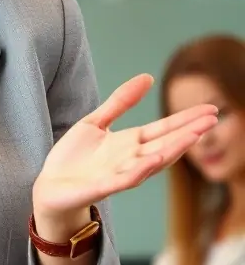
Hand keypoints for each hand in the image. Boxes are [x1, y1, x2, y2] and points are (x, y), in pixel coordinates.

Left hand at [32, 74, 216, 224]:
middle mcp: (130, 159)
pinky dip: (141, 169)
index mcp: (129, 143)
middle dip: (189, 132)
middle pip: (165, 143)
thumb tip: (148, 77)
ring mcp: (118, 174)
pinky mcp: (102, 187)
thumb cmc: (73, 157)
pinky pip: (125, 178)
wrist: (49, 187)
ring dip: (173, 149)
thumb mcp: (96, 122)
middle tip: (214, 119)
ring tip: (195, 135)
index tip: (210, 109)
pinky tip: (155, 159)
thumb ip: (120, 102)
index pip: (164, 128)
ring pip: (152, 161)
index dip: (186, 119)